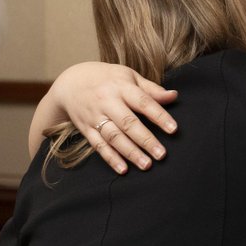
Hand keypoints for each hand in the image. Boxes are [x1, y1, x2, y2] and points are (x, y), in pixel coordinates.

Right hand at [29, 62, 178, 172]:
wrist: (70, 83)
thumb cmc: (107, 79)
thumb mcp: (128, 76)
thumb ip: (151, 89)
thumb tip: (174, 96)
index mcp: (121, 87)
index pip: (143, 102)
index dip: (159, 115)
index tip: (173, 129)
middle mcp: (107, 102)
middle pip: (127, 122)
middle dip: (145, 139)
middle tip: (162, 154)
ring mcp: (95, 116)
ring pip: (114, 137)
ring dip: (130, 152)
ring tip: (147, 165)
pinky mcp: (86, 129)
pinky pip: (99, 146)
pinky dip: (111, 158)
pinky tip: (123, 170)